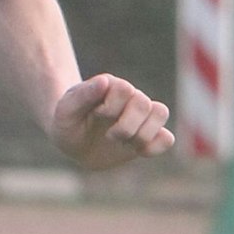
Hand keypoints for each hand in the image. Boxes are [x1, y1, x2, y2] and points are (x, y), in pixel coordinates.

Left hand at [47, 73, 174, 170]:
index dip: (112, 107)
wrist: (72, 141)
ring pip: (161, 113)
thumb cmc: (68, 121)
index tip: (96, 116)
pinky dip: (155, 147)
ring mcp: (141, 116)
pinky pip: (167, 138)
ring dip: (142, 134)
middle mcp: (129, 97)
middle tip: (110, 136)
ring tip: (125, 143)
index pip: (125, 89)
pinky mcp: (148, 135)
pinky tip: (136, 152)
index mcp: (110, 86)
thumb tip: (106, 81)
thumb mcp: (66, 110)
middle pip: (145, 103)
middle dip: (127, 126)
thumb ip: (83, 95)